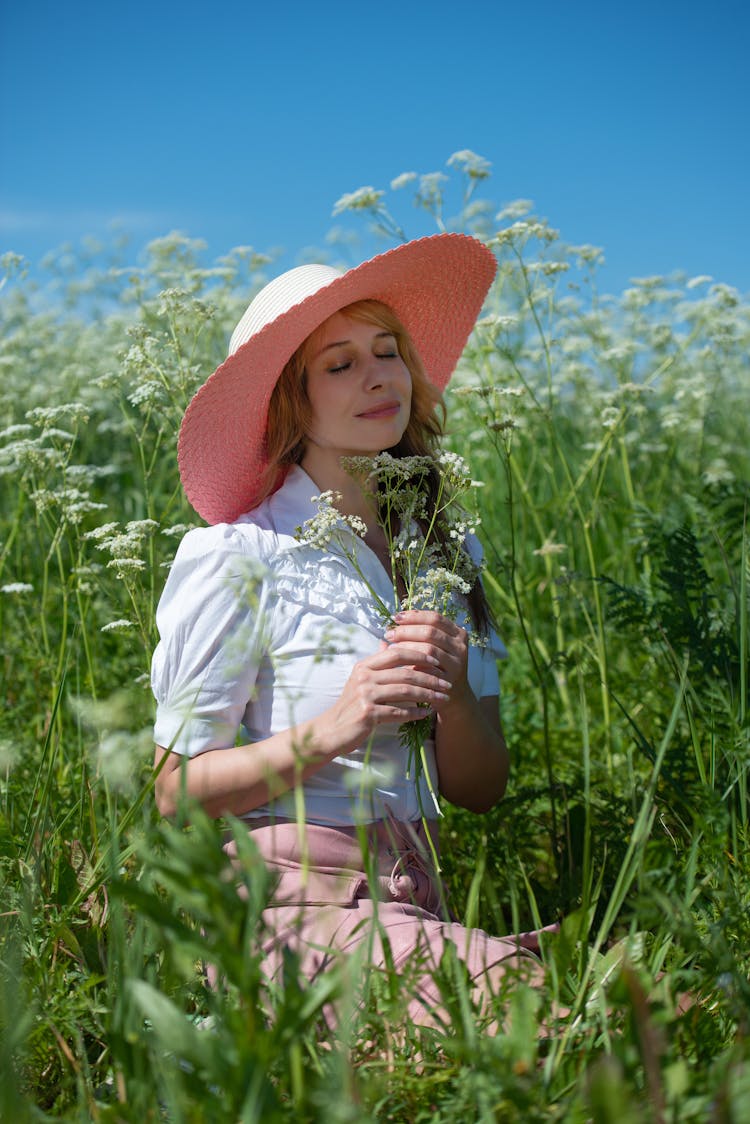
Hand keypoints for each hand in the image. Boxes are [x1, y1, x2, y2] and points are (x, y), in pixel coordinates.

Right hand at [329, 636, 452, 749]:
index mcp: (364, 666)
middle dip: (430, 678)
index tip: (437, 661)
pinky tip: (426, 713)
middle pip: (405, 672)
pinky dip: (415, 712)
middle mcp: (364, 677)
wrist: (332, 729)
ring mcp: (365, 695)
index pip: (397, 653)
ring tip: (442, 699)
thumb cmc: (350, 704)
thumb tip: (387, 643)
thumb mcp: (360, 679)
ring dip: (428, 695)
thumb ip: (376, 662)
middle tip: (446, 683)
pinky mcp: (367, 713)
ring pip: (405, 691)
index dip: (419, 655)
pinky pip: (398, 712)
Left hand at [383, 610, 470, 710]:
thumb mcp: (435, 645)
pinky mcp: (449, 679)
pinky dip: (412, 664)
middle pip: (431, 632)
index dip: (414, 616)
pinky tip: (399, 664)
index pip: (435, 618)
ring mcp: (456, 663)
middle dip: (407, 631)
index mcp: (458, 633)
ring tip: (391, 648)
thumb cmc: (439, 666)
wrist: (454, 695)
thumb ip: (421, 632)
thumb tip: (397, 617)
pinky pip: (427, 669)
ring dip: (407, 647)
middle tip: (389, 634)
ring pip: (429, 649)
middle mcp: (460, 646)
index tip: (396, 617)